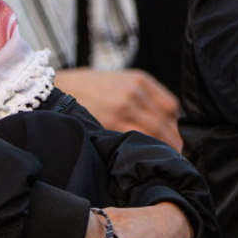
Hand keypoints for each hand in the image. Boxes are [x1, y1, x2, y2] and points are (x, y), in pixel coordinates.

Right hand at [56, 66, 181, 147]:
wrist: (61, 89)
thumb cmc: (93, 87)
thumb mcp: (123, 79)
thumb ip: (146, 95)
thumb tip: (168, 120)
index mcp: (140, 81)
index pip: (170, 107)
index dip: (174, 124)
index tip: (173, 134)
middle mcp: (133, 94)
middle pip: (164, 124)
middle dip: (172, 141)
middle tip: (175, 153)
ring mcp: (121, 110)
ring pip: (152, 135)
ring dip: (161, 148)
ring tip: (162, 157)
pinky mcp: (109, 125)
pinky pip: (133, 141)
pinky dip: (141, 149)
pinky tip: (141, 154)